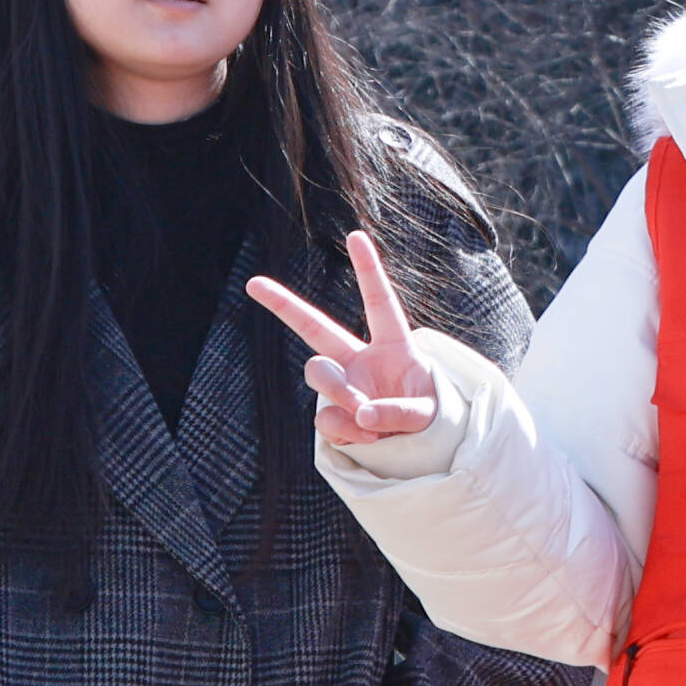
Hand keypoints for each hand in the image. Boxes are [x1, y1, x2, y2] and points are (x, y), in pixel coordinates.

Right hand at [243, 227, 444, 449]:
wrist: (419, 450)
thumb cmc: (431, 420)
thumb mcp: (428, 413)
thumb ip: (400, 411)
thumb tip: (362, 413)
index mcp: (394, 346)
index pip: (380, 303)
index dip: (368, 270)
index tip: (356, 236)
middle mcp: (360, 360)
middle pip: (316, 327)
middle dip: (284, 304)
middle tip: (254, 282)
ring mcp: (342, 386)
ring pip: (318, 375)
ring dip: (340, 395)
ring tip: (367, 417)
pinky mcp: (332, 415)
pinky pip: (326, 419)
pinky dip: (347, 432)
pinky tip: (368, 440)